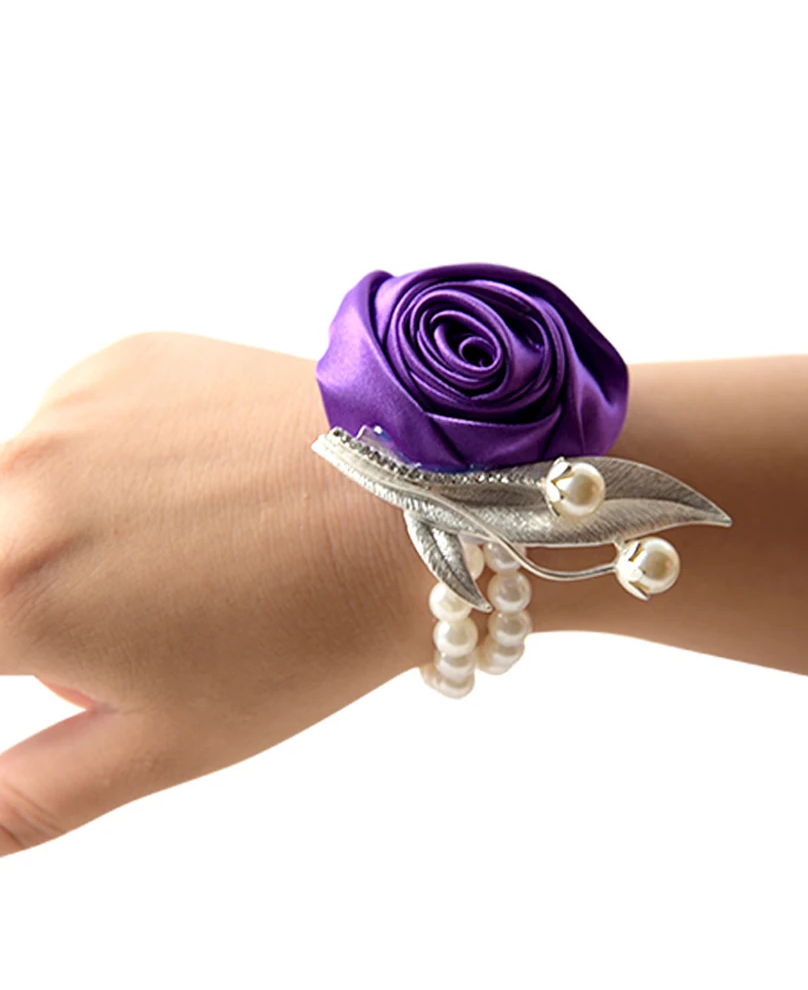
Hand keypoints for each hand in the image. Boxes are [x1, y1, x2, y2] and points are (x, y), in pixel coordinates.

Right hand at [0, 333, 422, 856]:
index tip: (76, 648)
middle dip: (26, 597)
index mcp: (13, 591)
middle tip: (137, 611)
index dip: (25, 648)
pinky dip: (116, 464)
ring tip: (191, 548)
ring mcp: (75, 407)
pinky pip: (81, 427)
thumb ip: (29, 798)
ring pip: (24, 490)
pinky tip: (206, 485)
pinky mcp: (125, 362)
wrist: (416, 504)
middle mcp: (22, 480)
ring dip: (70, 528)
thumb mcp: (165, 743)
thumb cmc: (310, 630)